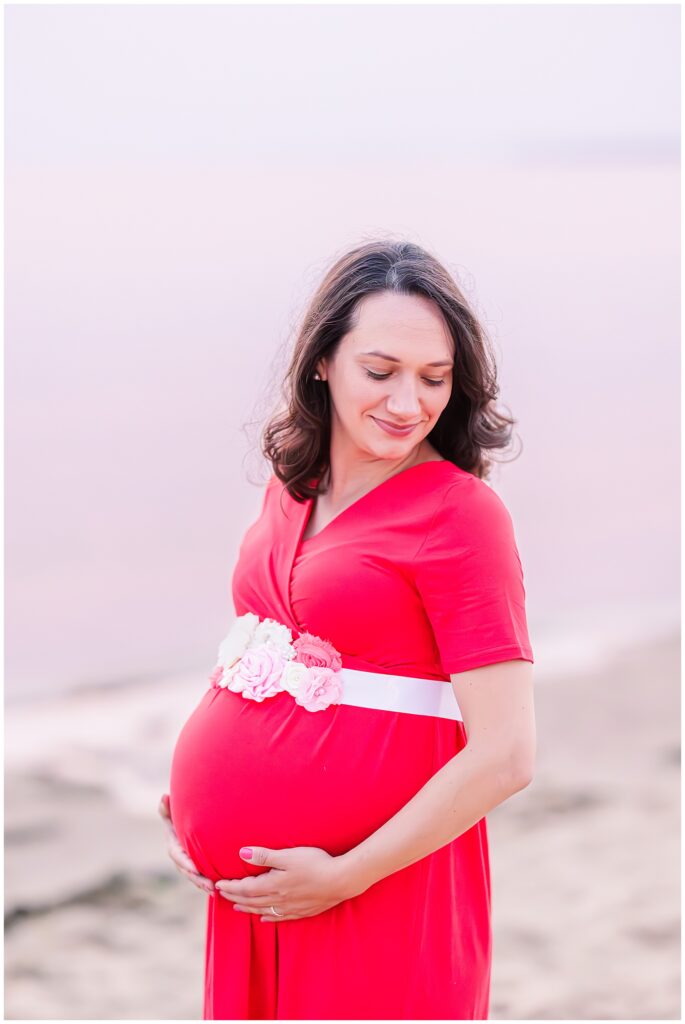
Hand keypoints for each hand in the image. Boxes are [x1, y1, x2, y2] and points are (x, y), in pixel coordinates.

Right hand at [158, 793, 214, 893]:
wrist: (190, 827)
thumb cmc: (180, 819)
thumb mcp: (173, 815)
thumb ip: (168, 809)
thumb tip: (164, 796)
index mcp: (174, 846)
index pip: (178, 856)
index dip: (186, 863)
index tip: (194, 868)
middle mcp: (180, 858)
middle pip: (188, 871)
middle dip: (197, 879)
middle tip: (210, 885)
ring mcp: (188, 865)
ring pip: (195, 877)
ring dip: (203, 884)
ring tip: (214, 890)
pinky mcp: (197, 868)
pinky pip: (201, 878)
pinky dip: (207, 883)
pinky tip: (218, 890)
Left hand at [215, 845, 355, 921]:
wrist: (340, 880)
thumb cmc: (315, 863)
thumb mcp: (288, 855)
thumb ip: (265, 855)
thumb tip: (241, 853)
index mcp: (274, 885)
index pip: (246, 888)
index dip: (231, 887)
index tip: (218, 885)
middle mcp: (279, 899)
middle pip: (251, 901)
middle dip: (235, 897)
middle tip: (222, 895)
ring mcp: (291, 907)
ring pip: (263, 910)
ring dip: (248, 908)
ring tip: (237, 906)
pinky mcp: (302, 911)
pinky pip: (279, 918)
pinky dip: (268, 917)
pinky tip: (264, 918)